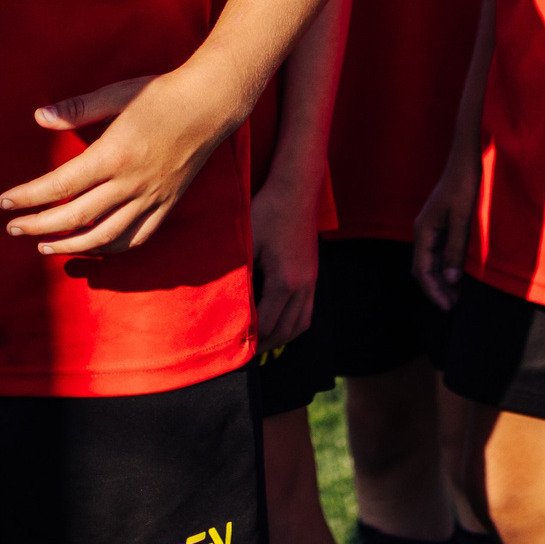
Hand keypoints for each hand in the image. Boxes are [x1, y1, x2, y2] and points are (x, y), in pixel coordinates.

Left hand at [1, 68, 235, 255]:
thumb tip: (39, 117)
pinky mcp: (166, 204)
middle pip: (76, 217)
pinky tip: (92, 247)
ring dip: (70, 246)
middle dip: (39, 226)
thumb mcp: (116, 94)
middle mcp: (132, 182)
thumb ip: (77, 109)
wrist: (210, 104)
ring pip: (105, 237)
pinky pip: (136, 238)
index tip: (4, 202)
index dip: (29, 197)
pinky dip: (110, 249)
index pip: (61, 185)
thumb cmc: (161, 93)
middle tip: (12, 228)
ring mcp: (151, 198)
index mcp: (115, 154)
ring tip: (43, 245)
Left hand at [249, 176, 319, 350]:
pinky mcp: (313, 275)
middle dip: (266, 345)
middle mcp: (302, 286)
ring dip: (282, 338)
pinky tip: (280, 323)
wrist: (298, 190)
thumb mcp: (248, 241)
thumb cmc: (268, 211)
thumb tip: (230, 300)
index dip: (251, 338)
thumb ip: (242, 273)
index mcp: (284, 281)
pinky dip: (294, 324)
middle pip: (286, 330)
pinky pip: (307, 311)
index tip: (236, 347)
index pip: (267, 323)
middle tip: (246, 353)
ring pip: (301, 324)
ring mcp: (312, 281)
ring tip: (263, 344)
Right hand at [411, 149, 479, 308]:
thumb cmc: (463, 185)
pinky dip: (446, 268)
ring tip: (455, 297)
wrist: (464, 161)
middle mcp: (424, 232)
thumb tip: (450, 279)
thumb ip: (455, 249)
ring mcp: (432, 229)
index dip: (433, 290)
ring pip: (431, 262)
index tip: (447, 306)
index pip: (422, 269)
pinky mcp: (441, 226)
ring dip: (440, 280)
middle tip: (452, 307)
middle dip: (435, 289)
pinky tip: (457, 277)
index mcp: (424, 231)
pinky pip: (439, 253)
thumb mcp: (462, 219)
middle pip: (423, 268)